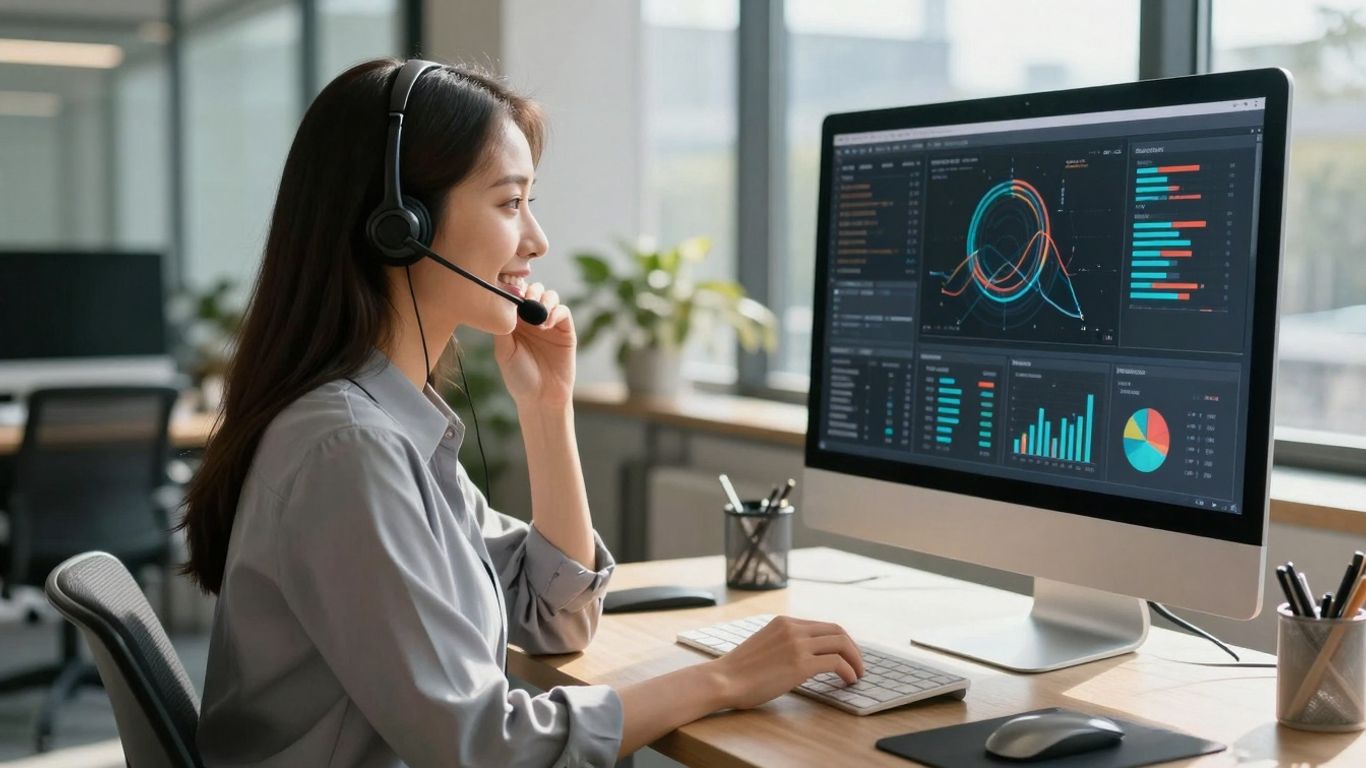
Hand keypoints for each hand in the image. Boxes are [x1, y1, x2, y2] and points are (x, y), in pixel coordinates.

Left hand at [493, 283, 574, 407]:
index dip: (513, 288)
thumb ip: (502, 328)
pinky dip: (555, 312)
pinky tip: (545, 325)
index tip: (508, 291)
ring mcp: (550, 323)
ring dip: (543, 299)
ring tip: (536, 313)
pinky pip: (563, 311)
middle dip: (529, 290)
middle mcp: (533, 319)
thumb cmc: (519, 377)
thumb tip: (500, 302)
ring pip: (550, 296)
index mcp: (515, 322)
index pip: (515, 295)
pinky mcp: (565, 330)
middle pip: (534, 290)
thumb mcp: (504, 352)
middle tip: (524, 301)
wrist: (541, 397)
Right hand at [710, 616, 863, 709]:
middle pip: (837, 631)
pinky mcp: (800, 664)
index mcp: (784, 622)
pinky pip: (836, 662)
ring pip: (841, 644)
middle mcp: (793, 629)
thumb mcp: (763, 644)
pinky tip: (849, 681)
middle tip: (858, 664)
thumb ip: (783, 643)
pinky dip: (848, 671)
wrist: (724, 680)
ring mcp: (797, 645)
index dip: (840, 640)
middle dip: (853, 648)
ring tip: (857, 674)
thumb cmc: (739, 671)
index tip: (846, 654)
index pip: (823, 625)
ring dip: (855, 660)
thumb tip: (803, 656)